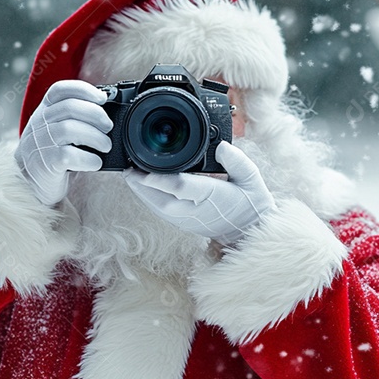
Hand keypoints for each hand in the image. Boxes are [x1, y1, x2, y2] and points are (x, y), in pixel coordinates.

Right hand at [16, 80, 112, 205]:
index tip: (102, 98)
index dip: (83, 90)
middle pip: (69, 107)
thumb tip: (106, 114)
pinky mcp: (46, 162)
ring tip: (105, 145)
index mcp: (44, 110)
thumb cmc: (49, 153)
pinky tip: (96, 162)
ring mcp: (41, 142)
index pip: (60, 90)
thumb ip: (73, 117)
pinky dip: (88, 158)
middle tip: (108, 127)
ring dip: (95, 137)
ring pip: (69, 129)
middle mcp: (40, 123)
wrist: (29, 181)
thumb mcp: (55, 129)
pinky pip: (68, 155)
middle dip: (95, 114)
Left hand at [124, 142, 275, 244]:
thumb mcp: (251, 178)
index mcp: (213, 197)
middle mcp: (196, 211)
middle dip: (141, 186)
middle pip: (161, 200)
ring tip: (129, 175)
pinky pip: (160, 212)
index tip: (142, 170)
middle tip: (127, 169)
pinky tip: (141, 187)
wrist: (249, 232)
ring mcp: (188, 220)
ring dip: (141, 193)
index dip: (160, 179)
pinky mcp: (183, 223)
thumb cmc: (250, 202)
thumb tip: (221, 146)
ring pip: (157, 208)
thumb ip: (237, 161)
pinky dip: (148, 199)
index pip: (182, 188)